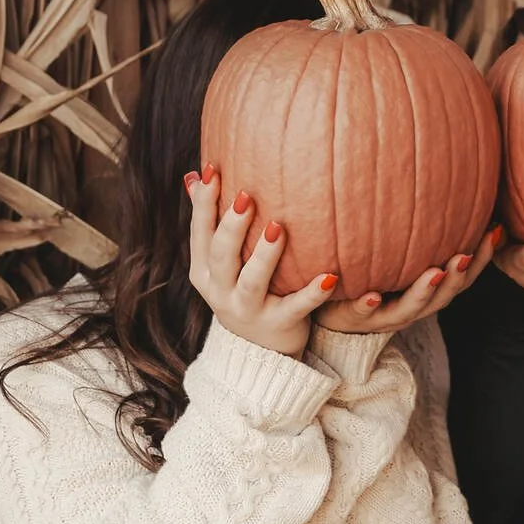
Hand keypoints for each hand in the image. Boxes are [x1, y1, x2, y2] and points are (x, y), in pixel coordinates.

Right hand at [185, 165, 336, 357]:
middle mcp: (220, 291)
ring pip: (253, 281)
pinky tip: (331, 276)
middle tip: (246, 195)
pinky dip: (313, 293)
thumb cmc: (242, 291)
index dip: (203, 203)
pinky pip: (296, 307)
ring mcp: (247, 310)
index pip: (200, 232)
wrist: (257, 353)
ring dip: (265, 255)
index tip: (213, 170)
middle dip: (232, 226)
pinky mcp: (278, 324)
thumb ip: (209, 224)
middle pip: (222, 255)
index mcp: (204, 272)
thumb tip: (192, 177)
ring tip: (277, 228)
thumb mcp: (219, 264)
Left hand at [317, 226, 502, 333]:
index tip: (495, 231)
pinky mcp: (353, 317)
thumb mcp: (396, 247)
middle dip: (457, 277)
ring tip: (434, 274)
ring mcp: (382, 314)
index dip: (482, 258)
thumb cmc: (367, 270)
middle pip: (443, 296)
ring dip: (423, 292)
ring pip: (408, 309)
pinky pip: (360, 314)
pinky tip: (372, 295)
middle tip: (465, 255)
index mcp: (425, 290)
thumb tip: (442, 173)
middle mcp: (410, 305)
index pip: (461, 275)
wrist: (328, 308)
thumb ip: (418, 224)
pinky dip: (368, 306)